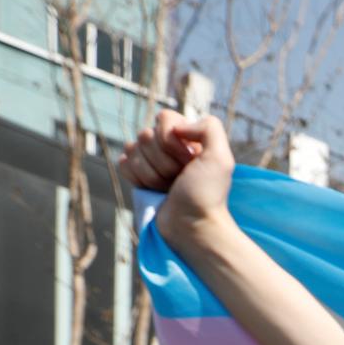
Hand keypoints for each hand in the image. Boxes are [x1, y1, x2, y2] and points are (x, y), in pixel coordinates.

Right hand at [119, 110, 234, 240]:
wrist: (192, 226)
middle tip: (180, 178)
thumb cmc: (207, 194)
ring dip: (152, 174)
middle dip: (163, 161)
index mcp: (189, 138)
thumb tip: (178, 126)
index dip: (172, 140)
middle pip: (145, 134)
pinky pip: (123, 163)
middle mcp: (169, 146)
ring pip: (132, 149)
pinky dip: (138, 178)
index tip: (189, 162)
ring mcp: (151, 160)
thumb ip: (209, 128)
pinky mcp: (137, 175)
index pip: (164, 118)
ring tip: (169, 187)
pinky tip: (153, 190)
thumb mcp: (221, 158)